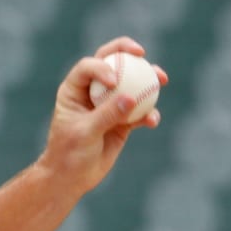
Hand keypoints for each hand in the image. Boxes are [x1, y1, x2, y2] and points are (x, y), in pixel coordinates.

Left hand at [39, 36, 168, 194]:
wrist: (72, 177)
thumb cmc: (68, 153)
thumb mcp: (85, 133)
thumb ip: (107, 114)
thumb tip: (132, 97)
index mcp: (74, 89)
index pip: (88, 66)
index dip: (102, 65)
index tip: (114, 79)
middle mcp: (92, 92)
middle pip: (111, 63)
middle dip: (127, 53)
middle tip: (142, 53)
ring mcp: (109, 104)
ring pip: (131, 85)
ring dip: (148, 80)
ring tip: (161, 80)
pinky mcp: (123, 120)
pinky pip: (140, 111)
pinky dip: (148, 113)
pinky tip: (152, 121)